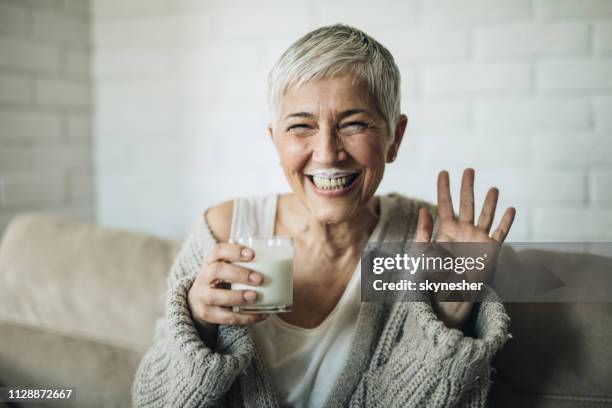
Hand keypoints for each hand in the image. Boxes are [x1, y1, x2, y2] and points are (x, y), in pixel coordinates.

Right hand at [188, 243, 267, 334]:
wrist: (199, 302)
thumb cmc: (222, 281)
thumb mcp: (227, 268)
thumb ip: (245, 264)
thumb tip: (282, 264)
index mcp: (210, 261)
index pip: (218, 250)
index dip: (234, 251)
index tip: (252, 254)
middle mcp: (203, 277)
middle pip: (216, 271)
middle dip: (238, 274)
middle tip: (259, 279)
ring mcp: (202, 296)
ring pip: (215, 296)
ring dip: (237, 296)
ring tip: (255, 297)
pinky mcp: (207, 314)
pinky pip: (226, 317)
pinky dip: (245, 317)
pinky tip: (261, 314)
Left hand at [415, 168, 515, 329]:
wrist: (450, 292)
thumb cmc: (434, 274)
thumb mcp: (424, 252)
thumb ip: (423, 231)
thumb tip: (424, 210)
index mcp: (446, 229)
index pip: (445, 204)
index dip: (444, 188)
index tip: (443, 172)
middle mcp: (463, 230)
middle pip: (466, 204)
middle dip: (467, 187)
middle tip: (469, 170)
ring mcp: (478, 238)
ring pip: (485, 214)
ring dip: (489, 201)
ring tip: (492, 187)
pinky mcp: (490, 249)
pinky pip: (500, 232)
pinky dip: (506, 221)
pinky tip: (510, 209)